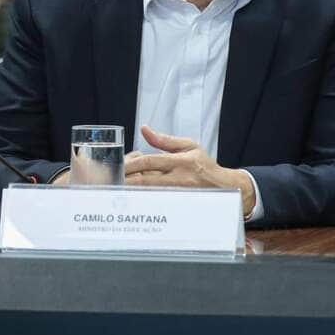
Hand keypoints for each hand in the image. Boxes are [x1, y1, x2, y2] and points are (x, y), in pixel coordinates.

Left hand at [124, 126, 256, 215]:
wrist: (224, 186)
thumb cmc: (205, 165)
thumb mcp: (189, 146)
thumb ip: (164, 140)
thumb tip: (144, 129)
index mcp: (181, 161)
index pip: (150, 161)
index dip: (131, 164)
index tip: (117, 165)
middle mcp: (180, 178)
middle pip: (145, 181)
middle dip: (126, 181)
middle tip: (110, 181)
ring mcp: (178, 194)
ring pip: (148, 194)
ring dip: (131, 192)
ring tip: (117, 190)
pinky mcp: (178, 205)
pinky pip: (155, 203)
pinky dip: (142, 200)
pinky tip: (132, 199)